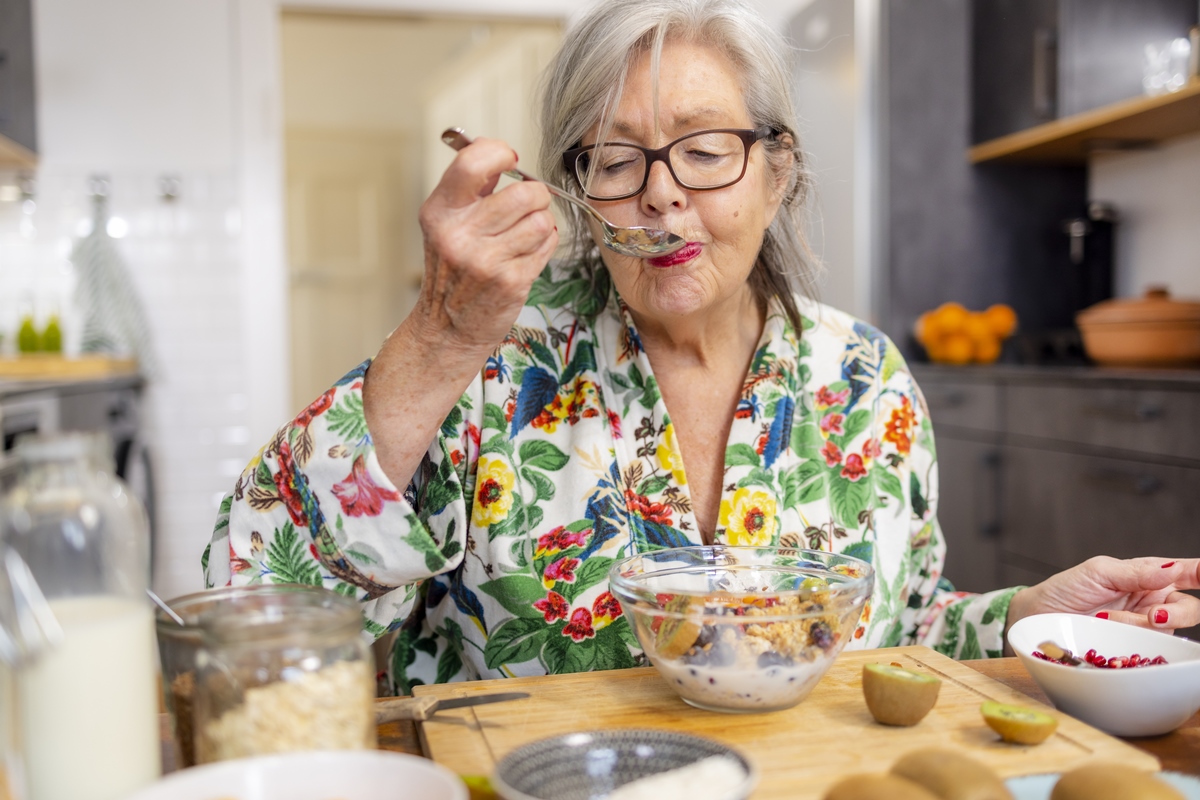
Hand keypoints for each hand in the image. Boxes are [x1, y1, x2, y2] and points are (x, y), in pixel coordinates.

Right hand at [363, 138, 556, 489]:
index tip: (509, 161)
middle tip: (529, 206)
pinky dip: (544, 246)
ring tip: (526, 236)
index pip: (474, 161)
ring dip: (542, 224)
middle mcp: (459, 234)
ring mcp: (485, 260)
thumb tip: (501, 155)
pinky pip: (547, 245)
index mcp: (440, 212)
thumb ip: (471, 190)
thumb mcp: (447, 226)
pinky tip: (527, 255)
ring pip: (542, 220)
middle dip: (536, 196)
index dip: (500, 153)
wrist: (447, 329)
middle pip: (524, 193)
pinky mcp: (510, 282)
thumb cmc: (453, 273)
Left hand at [1007, 556, 1199, 633]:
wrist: (1039, 617)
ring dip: (1139, 625)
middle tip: (1153, 615)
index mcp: (1148, 575)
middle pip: (1189, 608)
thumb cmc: (1067, 589)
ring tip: (1105, 618)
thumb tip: (1173, 568)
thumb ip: (1136, 572)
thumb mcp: (1098, 572)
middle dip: (1176, 613)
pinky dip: (1132, 640)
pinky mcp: (1134, 647)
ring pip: (1169, 629)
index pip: (1186, 572)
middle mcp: (1152, 601)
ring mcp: (1144, 626)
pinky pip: (1150, 648)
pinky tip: (1110, 630)